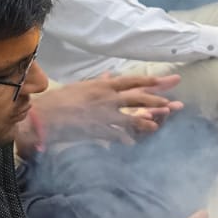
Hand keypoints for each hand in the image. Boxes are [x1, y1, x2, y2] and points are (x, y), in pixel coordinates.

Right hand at [29, 72, 183, 146]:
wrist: (43, 115)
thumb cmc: (59, 99)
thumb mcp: (81, 86)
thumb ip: (98, 82)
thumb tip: (108, 75)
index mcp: (103, 86)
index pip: (132, 81)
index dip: (151, 81)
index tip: (166, 80)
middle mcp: (107, 98)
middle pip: (138, 99)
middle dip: (158, 100)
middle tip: (174, 103)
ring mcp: (104, 115)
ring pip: (131, 117)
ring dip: (146, 121)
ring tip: (159, 123)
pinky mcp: (98, 130)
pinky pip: (116, 135)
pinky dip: (125, 138)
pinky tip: (132, 143)